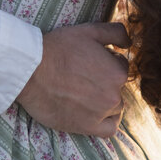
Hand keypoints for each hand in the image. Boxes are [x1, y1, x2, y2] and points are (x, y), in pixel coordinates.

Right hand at [17, 22, 130, 137]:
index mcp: (117, 72)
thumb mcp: (89, 30)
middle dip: (105, 80)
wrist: (31, 71)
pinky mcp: (87, 127)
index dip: (106, 61)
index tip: (90, 61)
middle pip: (118, 87)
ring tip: (84, 92)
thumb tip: (129, 42)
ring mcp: (101, 113)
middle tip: (83, 75)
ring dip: (105, 100)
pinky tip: (95, 112)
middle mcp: (114, 95)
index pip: (121, 67)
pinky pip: (109, 129)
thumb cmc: (59, 48)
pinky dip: (106, 121)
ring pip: (115, 107)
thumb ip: (116, 33)